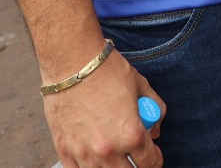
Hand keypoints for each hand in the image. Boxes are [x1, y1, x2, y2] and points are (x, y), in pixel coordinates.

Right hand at [45, 49, 164, 167]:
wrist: (71, 63)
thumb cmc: (107, 71)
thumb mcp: (142, 86)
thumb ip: (155, 110)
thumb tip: (154, 131)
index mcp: (131, 134)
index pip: (151, 163)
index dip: (156, 160)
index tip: (154, 156)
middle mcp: (108, 150)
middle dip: (137, 166)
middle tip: (136, 156)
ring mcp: (84, 153)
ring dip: (113, 167)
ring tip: (116, 155)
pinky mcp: (64, 150)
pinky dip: (89, 167)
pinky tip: (94, 159)